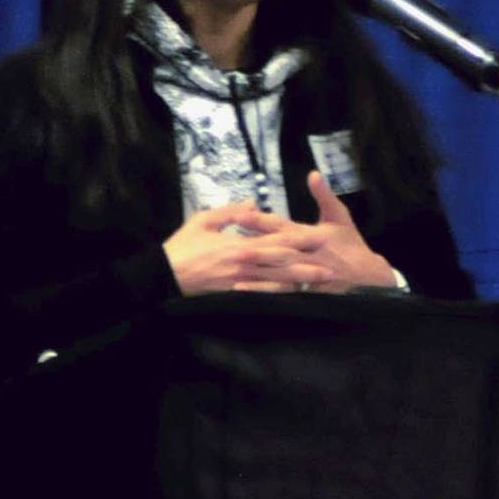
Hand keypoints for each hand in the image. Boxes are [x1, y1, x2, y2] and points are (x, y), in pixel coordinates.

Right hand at [163, 201, 333, 295]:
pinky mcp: (234, 295)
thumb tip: (252, 202)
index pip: (275, 240)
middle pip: (283, 263)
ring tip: (322, 282)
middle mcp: (244, 264)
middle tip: (334, 265)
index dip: (299, 239)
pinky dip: (279, 295)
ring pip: (277, 281)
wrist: (164, 276)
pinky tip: (294, 296)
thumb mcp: (203, 220)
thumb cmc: (181, 246)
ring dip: (301, 281)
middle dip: (309, 263)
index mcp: (239, 244)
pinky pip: (261, 295)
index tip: (320, 236)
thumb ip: (230, 212)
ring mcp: (240, 282)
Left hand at [234, 172, 392, 293]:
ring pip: (278, 273)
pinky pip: (281, 292)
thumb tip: (313, 173)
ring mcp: (307, 275)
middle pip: (279, 252)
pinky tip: (243, 289)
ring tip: (233, 267)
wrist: (369, 277)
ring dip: (256, 271)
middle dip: (255, 249)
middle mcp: (309, 255)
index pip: (284, 227)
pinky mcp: (306, 291)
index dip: (262, 221)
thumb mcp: (340, 216)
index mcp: (313, 235)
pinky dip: (262, 291)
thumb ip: (324, 196)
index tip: (240, 216)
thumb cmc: (351, 244)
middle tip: (230, 247)